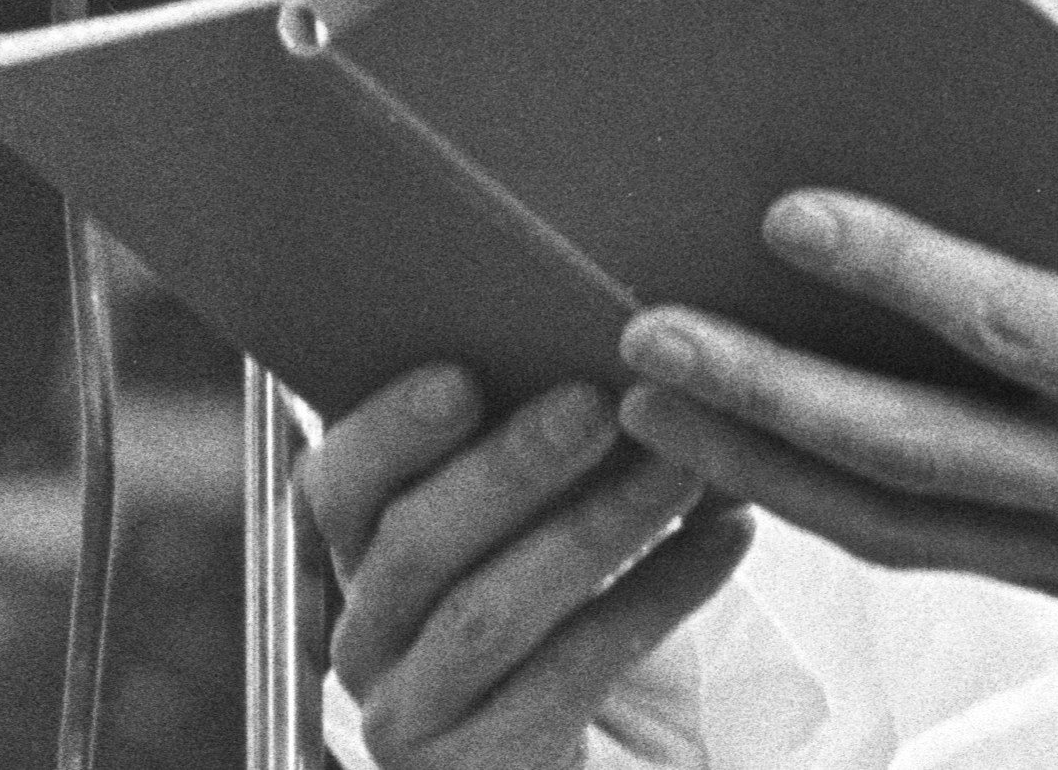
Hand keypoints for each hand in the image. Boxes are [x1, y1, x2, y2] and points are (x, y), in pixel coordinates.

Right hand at [310, 365, 752, 769]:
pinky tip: (725, 538)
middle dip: (507, 468)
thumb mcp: (540, 522)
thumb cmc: (570, 610)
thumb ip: (545, 438)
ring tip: (683, 467)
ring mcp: (413, 713)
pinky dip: (655, 596)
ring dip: (594, 527)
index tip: (461, 376)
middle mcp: (367, 636)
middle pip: (411, 546)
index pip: (331, 487)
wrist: (609, 757)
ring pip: (486, 614)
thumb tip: (616, 330)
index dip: (386, 430)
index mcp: (361, 557)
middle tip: (596, 404)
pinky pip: (566, 677)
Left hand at [615, 192, 1057, 604]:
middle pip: (916, 450)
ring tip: (649, 402)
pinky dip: (815, 506)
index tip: (793, 217)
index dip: (901, 271)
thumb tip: (1056, 55)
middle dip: (770, 395)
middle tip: (654, 334)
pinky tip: (734, 461)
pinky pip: (918, 551)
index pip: (1019, 327)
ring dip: (756, 465)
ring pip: (893, 525)